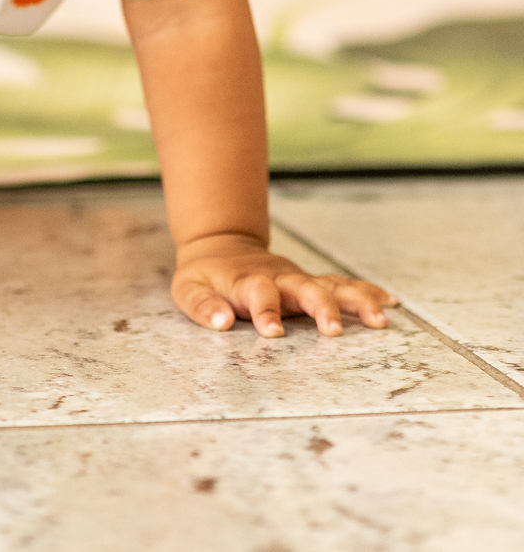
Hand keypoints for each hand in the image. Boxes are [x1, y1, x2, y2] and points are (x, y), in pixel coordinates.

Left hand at [172, 233, 397, 338]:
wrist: (221, 246)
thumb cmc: (204, 276)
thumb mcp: (190, 289)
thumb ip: (203, 306)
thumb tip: (221, 322)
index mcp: (248, 282)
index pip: (259, 294)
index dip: (265, 311)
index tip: (273, 332)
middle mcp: (280, 279)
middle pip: (305, 289)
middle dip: (321, 308)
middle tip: (333, 331)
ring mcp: (299, 280)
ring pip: (332, 286)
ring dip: (356, 301)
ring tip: (380, 319)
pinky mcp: (312, 283)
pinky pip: (342, 286)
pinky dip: (365, 292)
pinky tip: (388, 303)